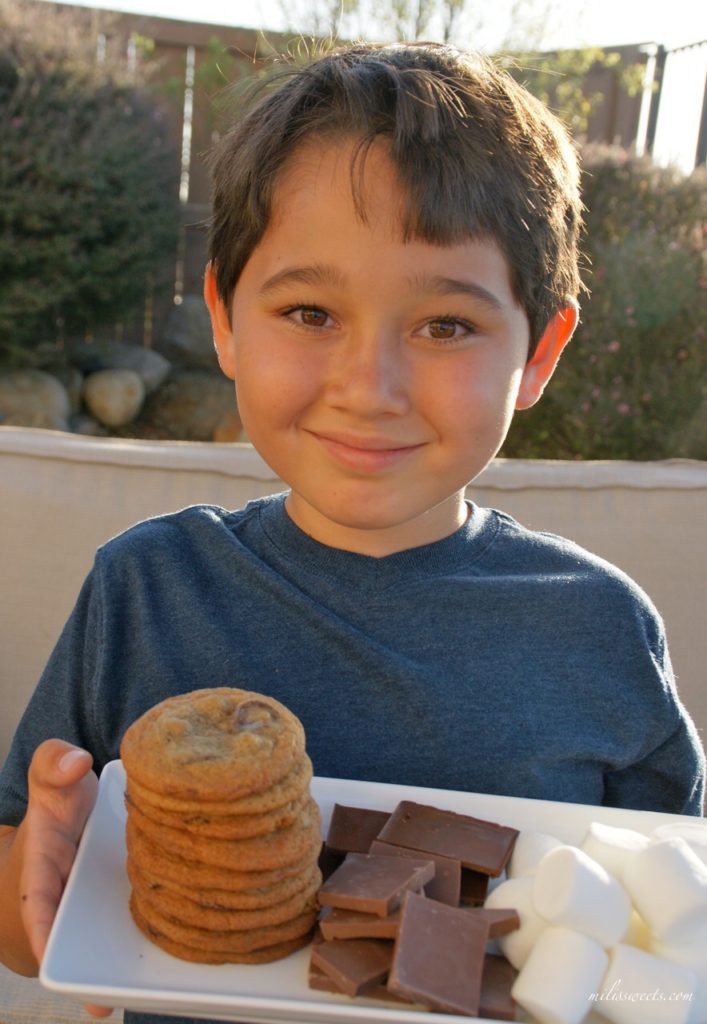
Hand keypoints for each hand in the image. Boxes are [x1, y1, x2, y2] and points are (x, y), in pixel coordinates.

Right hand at [20, 739, 112, 1017]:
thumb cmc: (59, 812)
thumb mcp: (53, 782)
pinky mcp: (110, 923)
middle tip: (94, 996)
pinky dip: (115, 974)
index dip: (40, 924)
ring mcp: (85, 918)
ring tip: (110, 1002)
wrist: (64, 837)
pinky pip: (110, 951)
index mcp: (41, 869)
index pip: (37, 898)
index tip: (44, 950)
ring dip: (100, 975)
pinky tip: (123, 997)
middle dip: (76, 961)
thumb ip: (54, 763)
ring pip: (90, 950)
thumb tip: (76, 761)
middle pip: (66, 934)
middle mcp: (62, 901)